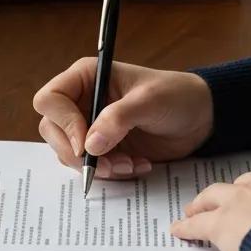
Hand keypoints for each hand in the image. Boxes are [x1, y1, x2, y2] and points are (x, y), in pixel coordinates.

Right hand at [33, 59, 213, 179]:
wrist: (200, 118)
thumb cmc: (176, 96)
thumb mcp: (150, 101)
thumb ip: (118, 119)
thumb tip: (89, 145)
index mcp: (86, 77)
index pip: (50, 99)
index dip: (63, 123)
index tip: (86, 144)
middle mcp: (81, 101)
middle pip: (52, 130)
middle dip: (78, 153)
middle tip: (109, 164)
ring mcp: (89, 126)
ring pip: (68, 153)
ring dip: (98, 166)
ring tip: (131, 164)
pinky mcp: (102, 148)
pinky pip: (90, 166)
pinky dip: (111, 172)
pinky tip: (137, 165)